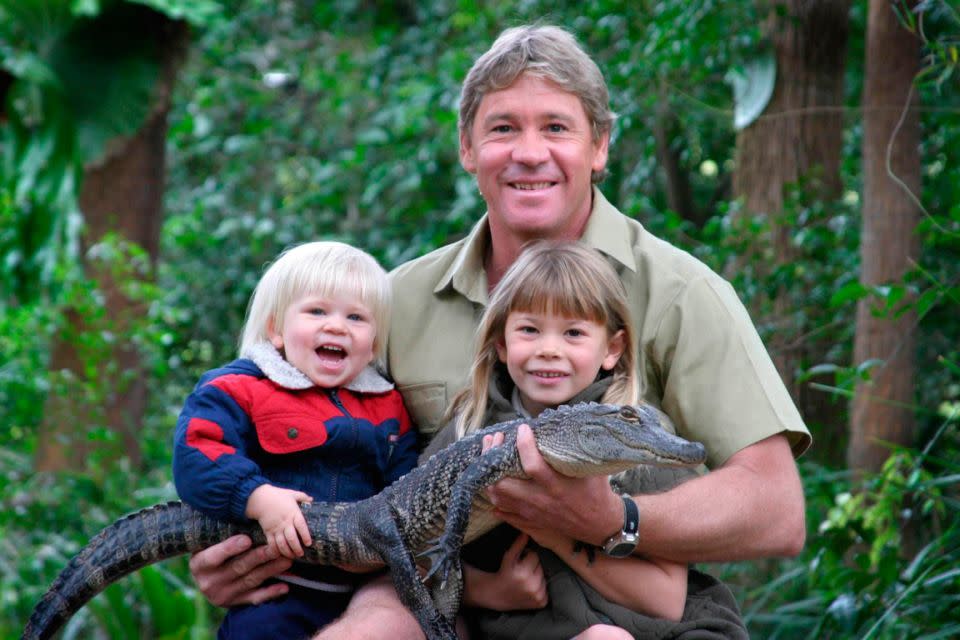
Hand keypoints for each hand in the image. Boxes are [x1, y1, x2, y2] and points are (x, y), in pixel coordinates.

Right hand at [189, 534, 292, 606]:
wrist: (206, 578)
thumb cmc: (212, 550)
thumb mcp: (209, 542)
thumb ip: (223, 532)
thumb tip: (240, 512)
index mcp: (199, 564)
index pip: (214, 556)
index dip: (230, 548)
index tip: (247, 539)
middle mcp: (209, 582)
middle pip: (238, 567)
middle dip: (259, 557)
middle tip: (276, 547)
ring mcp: (222, 595)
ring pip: (250, 580)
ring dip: (271, 570)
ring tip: (287, 560)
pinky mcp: (234, 603)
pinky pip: (254, 598)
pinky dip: (270, 593)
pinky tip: (284, 587)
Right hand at [246, 484, 312, 558]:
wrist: (260, 498)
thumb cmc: (278, 495)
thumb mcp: (292, 494)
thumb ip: (303, 497)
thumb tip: (312, 500)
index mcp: (293, 512)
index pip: (301, 525)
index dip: (305, 535)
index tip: (309, 543)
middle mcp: (285, 522)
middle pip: (291, 538)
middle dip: (297, 548)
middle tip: (301, 554)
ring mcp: (276, 528)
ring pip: (282, 543)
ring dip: (287, 551)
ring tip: (293, 556)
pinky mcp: (267, 531)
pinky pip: (271, 543)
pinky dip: (276, 550)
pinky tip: (280, 555)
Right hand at [463, 533, 546, 610]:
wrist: (497, 595)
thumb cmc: (504, 573)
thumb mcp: (508, 557)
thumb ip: (518, 545)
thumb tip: (526, 533)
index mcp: (523, 573)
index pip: (535, 556)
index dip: (527, 557)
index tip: (520, 562)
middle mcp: (532, 586)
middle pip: (541, 567)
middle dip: (533, 567)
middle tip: (522, 571)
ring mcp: (537, 596)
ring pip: (545, 577)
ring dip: (537, 577)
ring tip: (526, 580)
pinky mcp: (541, 603)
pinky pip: (547, 589)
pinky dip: (540, 588)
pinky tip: (530, 589)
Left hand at [487, 424, 621, 545]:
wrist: (599, 524)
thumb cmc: (596, 491)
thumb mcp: (592, 467)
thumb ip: (578, 448)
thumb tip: (568, 422)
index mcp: (556, 486)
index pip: (532, 465)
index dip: (523, 444)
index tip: (522, 428)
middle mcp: (540, 500)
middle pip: (503, 484)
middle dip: (493, 458)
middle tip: (495, 439)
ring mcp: (532, 512)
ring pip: (498, 497)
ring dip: (489, 476)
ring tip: (489, 456)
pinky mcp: (530, 520)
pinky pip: (503, 511)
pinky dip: (494, 496)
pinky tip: (491, 482)